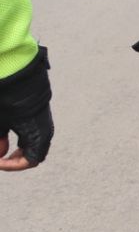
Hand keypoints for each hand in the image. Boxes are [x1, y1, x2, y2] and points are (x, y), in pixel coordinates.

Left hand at [0, 47, 51, 170]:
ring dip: (17, 146)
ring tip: (2, 142)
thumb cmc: (6, 94)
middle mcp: (42, 124)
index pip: (33, 159)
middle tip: (1, 158)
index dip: (15, 166)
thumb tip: (0, 155)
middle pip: (35, 150)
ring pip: (33, 139)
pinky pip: (32, 128)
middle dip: (17, 157)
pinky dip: (19, 134)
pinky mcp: (36, 107)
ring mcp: (40, 115)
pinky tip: (7, 129)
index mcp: (36, 129)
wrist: (14, 65)